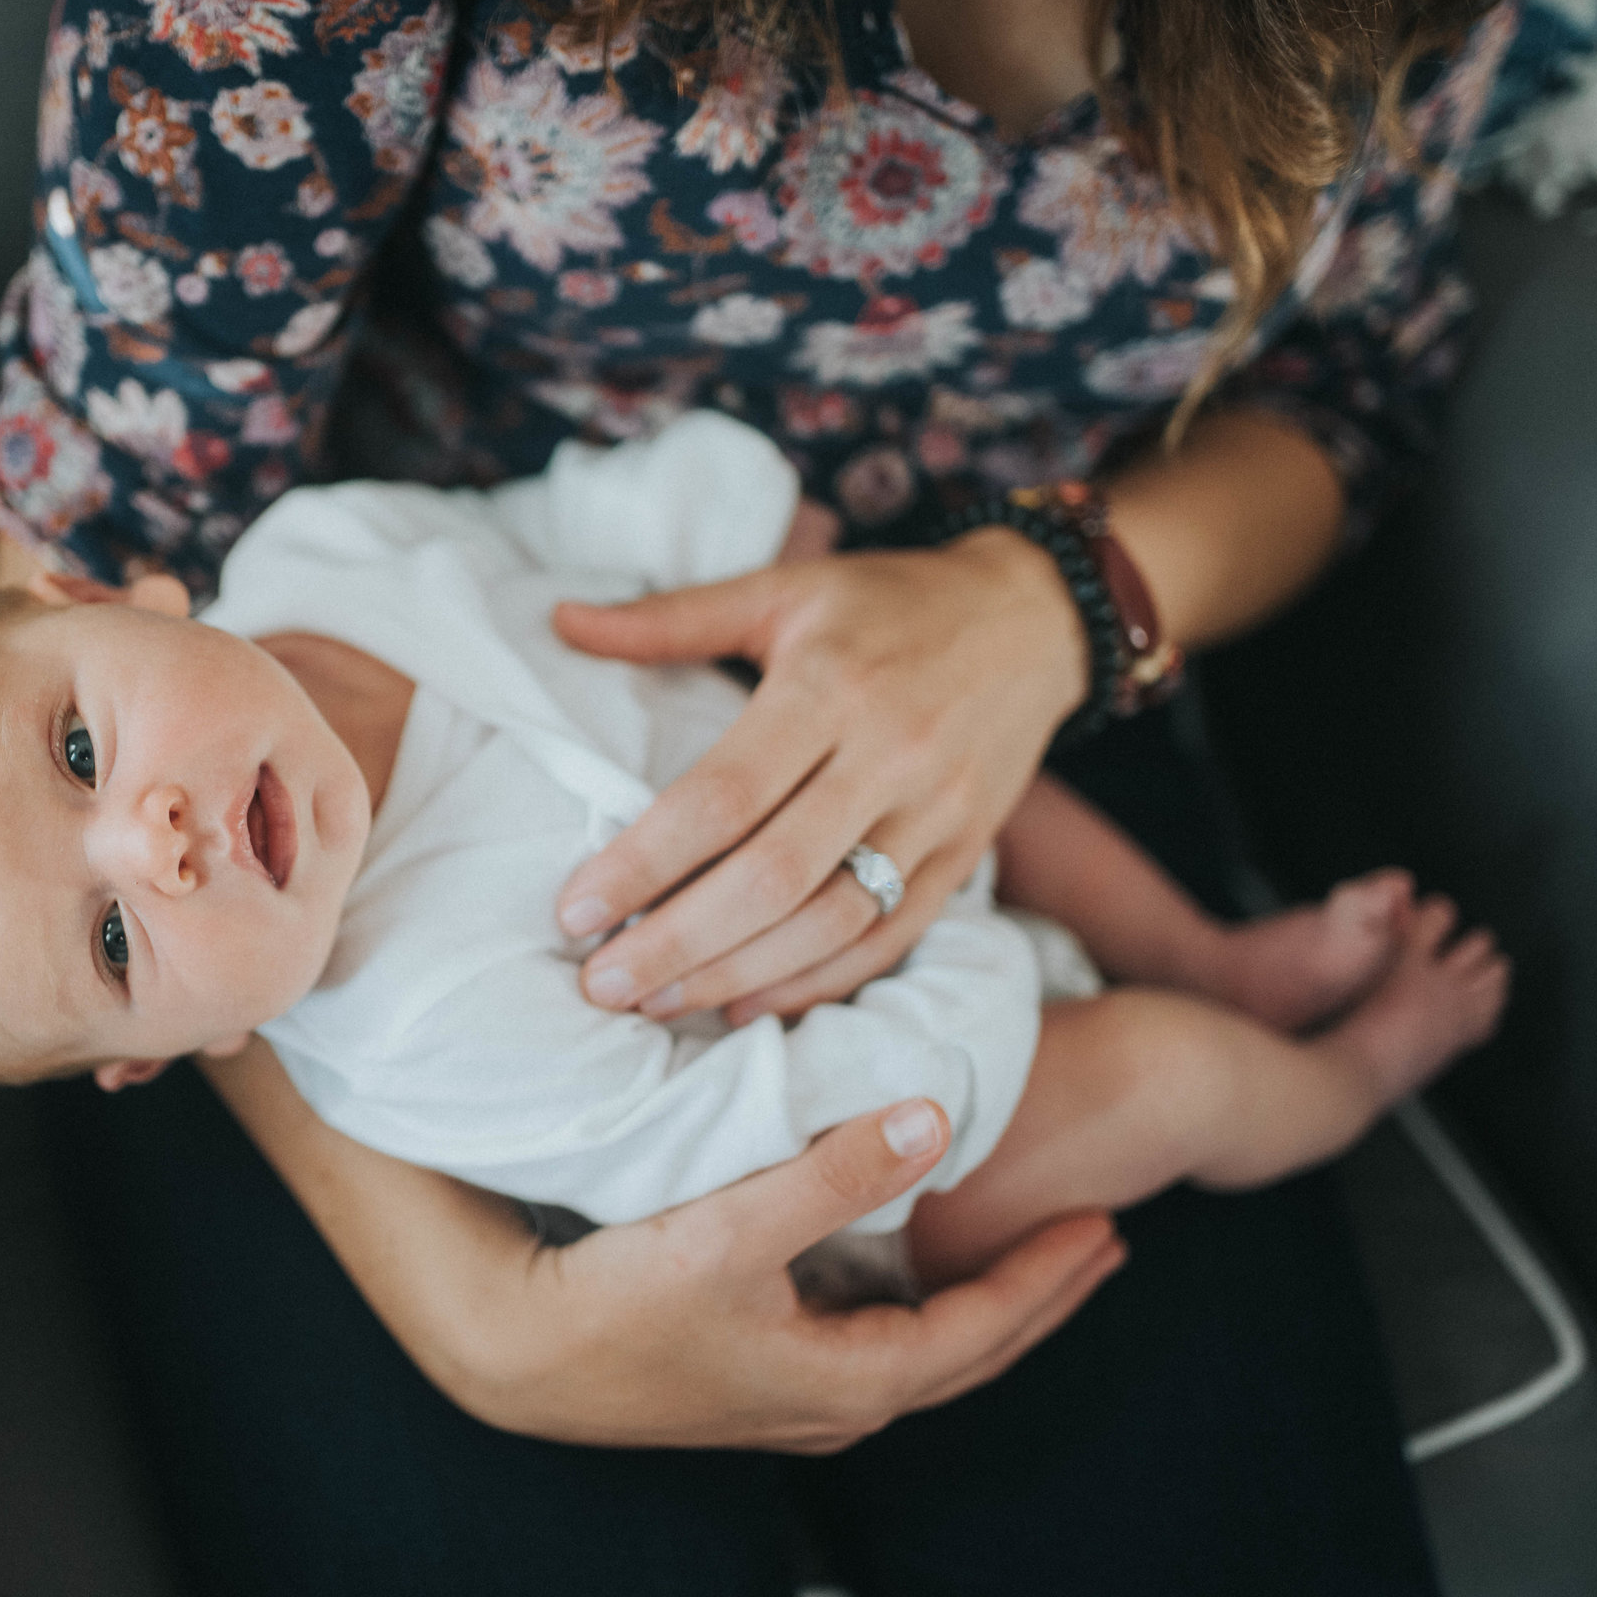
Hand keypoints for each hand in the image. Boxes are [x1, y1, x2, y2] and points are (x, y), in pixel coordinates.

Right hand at [208, 1044, 1124, 1450]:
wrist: (512, 1355)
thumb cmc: (613, 1298)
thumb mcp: (726, 1228)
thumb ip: (830, 1172)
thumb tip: (930, 1118)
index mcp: (839, 1380)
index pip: (976, 1334)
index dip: (1042, 1280)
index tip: (1102, 1225)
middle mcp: (825, 1401)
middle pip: (962, 1354)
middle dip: (1034, 1297)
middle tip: (1098, 1242)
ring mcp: (786, 1395)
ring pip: (917, 1353)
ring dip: (980, 1304)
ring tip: (1026, 1253)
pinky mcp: (748, 1373)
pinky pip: (870, 1344)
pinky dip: (917, 1304)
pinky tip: (910, 1269)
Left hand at [552, 529, 1087, 1024]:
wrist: (1035, 618)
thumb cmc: (887, 604)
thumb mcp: (783, 591)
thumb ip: (672, 618)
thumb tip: (562, 621)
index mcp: (828, 687)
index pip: (722, 797)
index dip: (644, 861)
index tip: (575, 909)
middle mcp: (886, 756)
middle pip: (771, 876)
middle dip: (677, 941)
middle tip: (600, 982)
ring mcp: (933, 815)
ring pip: (830, 921)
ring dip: (737, 975)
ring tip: (655, 1004)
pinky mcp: (964, 855)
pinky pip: (889, 939)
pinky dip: (817, 982)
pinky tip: (747, 1005)